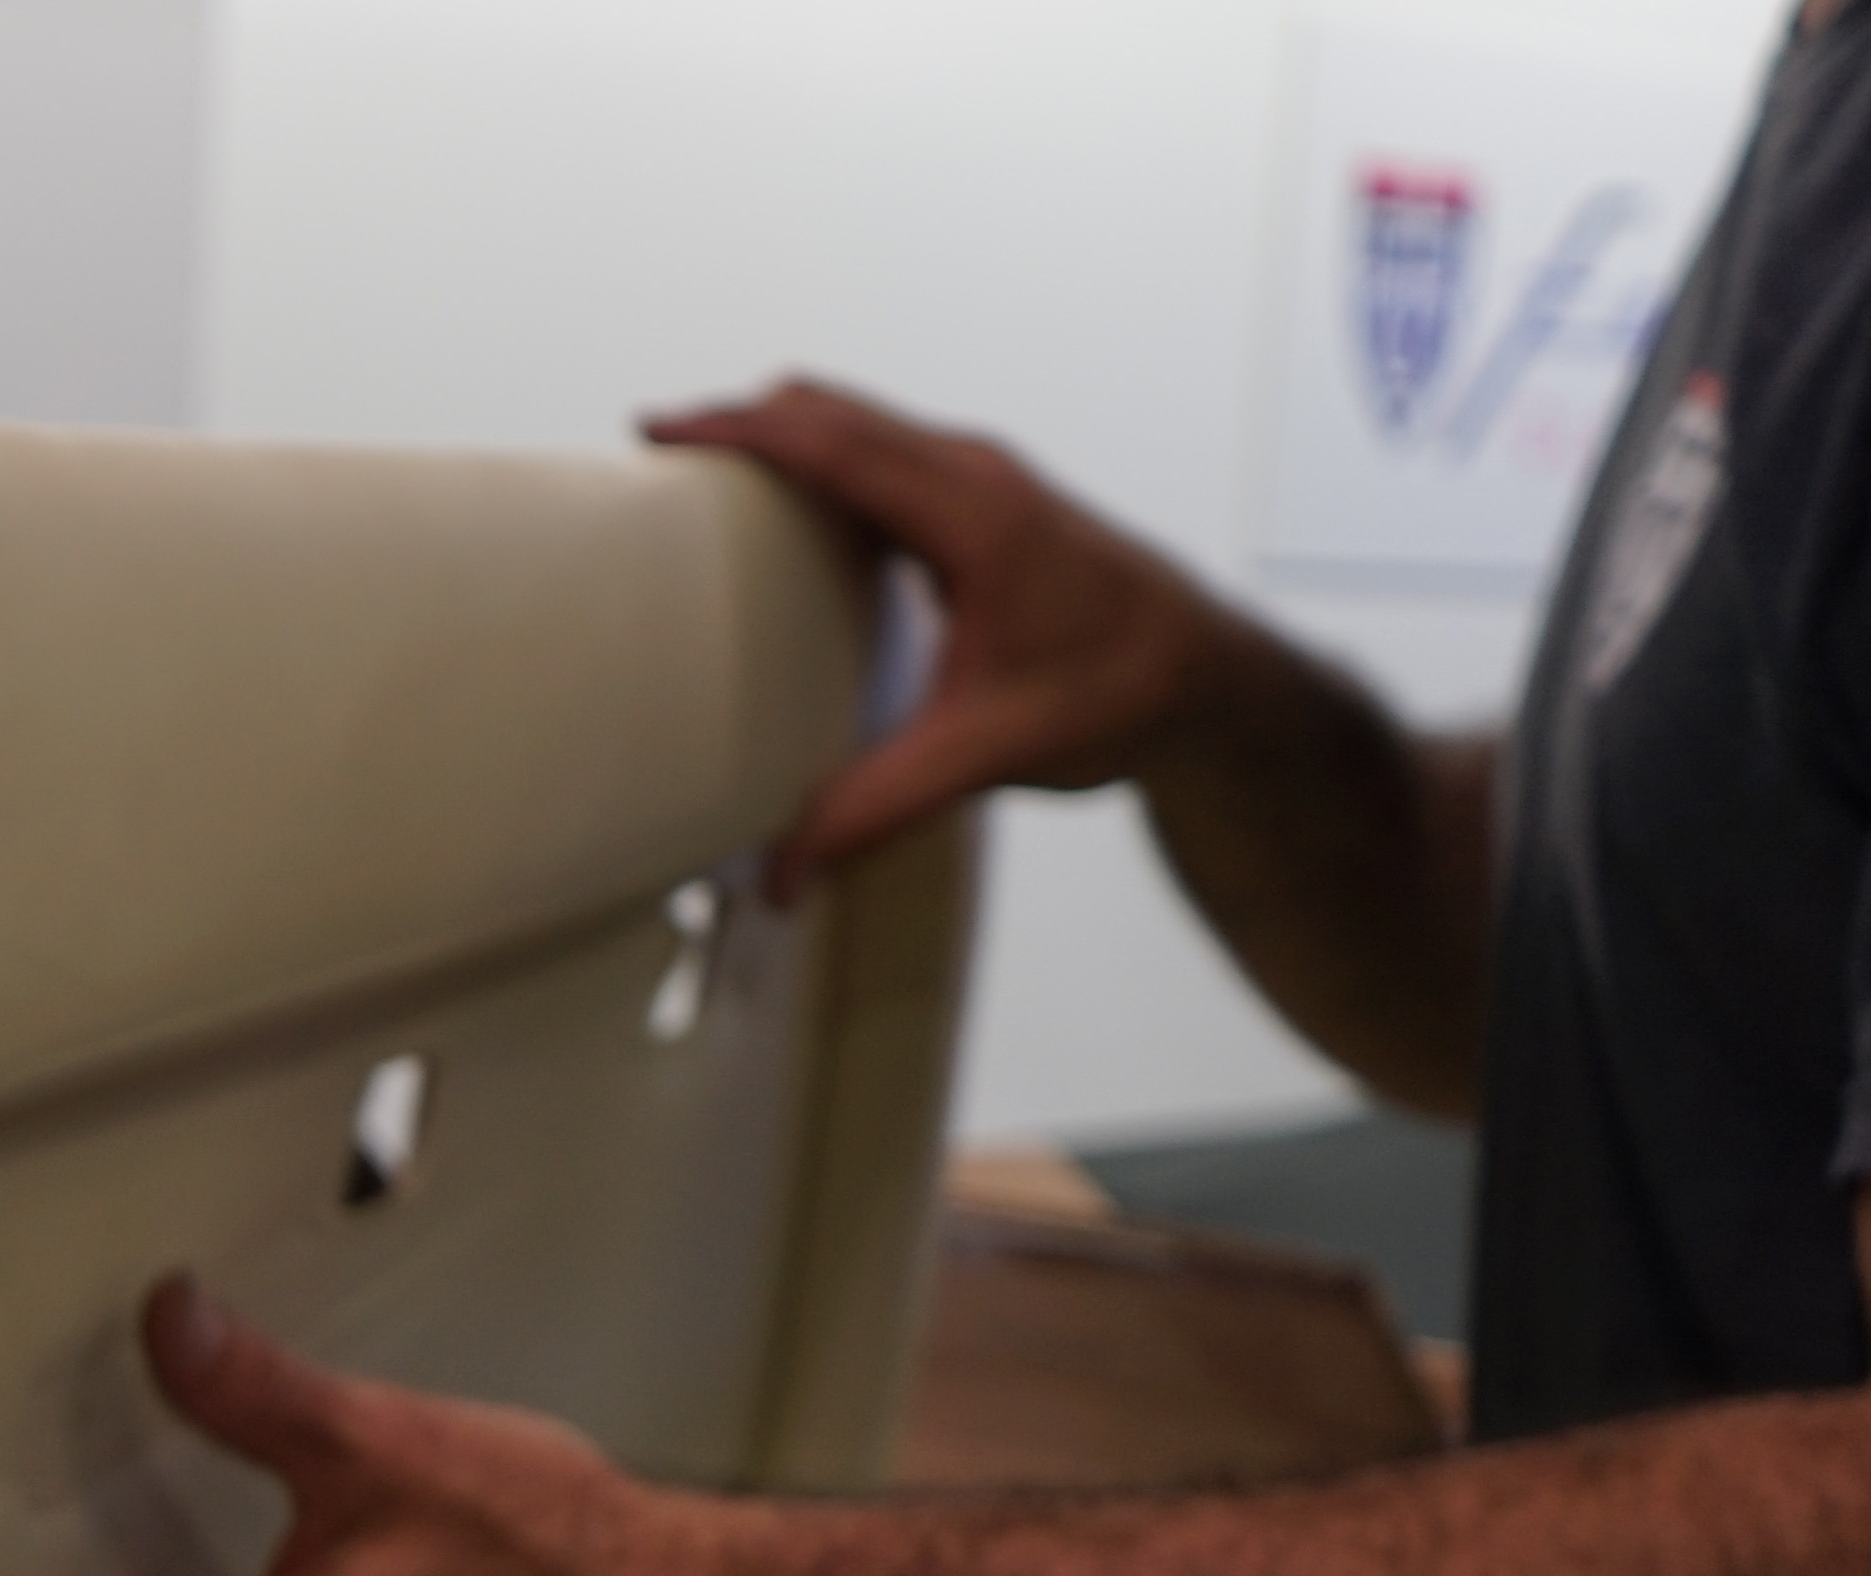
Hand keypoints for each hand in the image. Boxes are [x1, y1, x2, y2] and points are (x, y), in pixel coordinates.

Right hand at [645, 377, 1230, 891]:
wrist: (1209, 681)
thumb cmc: (1125, 691)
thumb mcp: (990, 754)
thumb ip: (878, 807)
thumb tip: (785, 869)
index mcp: (974, 515)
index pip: (836, 445)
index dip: (742, 431)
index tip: (666, 429)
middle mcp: (976, 477)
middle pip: (834, 412)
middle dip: (741, 420)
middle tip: (661, 450)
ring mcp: (982, 481)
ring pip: (858, 424)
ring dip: (781, 436)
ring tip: (708, 475)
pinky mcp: (983, 503)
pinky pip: (882, 453)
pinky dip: (820, 459)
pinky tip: (791, 512)